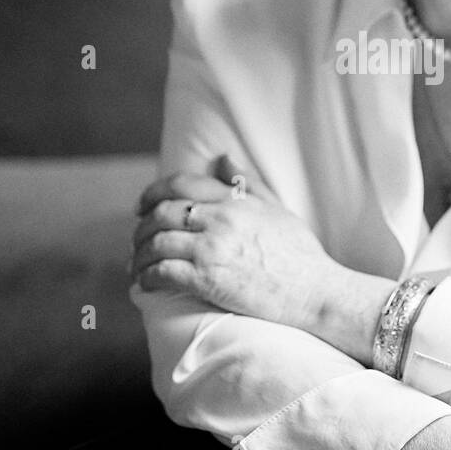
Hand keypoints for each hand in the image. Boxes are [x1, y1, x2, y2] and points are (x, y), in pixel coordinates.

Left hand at [131, 155, 341, 331]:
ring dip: (140, 256)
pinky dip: (147, 277)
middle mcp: (220, 220)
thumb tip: (222, 158)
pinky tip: (145, 284)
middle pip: (162, 213)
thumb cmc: (300, 253)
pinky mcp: (207, 279)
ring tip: (136, 267)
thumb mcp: (276, 208)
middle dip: (141, 228)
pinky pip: (163, 272)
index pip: (181, 185)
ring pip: (157, 243)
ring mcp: (212, 249)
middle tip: (136, 241)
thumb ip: (246, 183)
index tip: (141, 206)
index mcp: (234, 201)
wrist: (313, 291)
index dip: (152, 193)